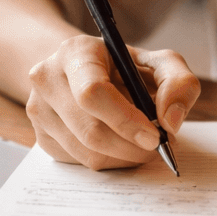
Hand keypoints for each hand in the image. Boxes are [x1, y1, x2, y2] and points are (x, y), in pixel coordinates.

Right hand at [25, 36, 200, 168]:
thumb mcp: (158, 63)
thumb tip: (170, 121)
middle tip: (158, 147)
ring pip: (86, 153)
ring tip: (143, 145)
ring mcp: (38, 109)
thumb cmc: (124, 68)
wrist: (85, 72)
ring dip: (124, 158)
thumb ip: (178, 82)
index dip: (126, 120)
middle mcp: (47, 78)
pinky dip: (110, 161)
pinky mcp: (42, 136)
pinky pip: (80, 163)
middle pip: (90, 130)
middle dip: (131, 147)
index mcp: (75, 52)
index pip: (92, 93)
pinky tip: (120, 145)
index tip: (155, 137)